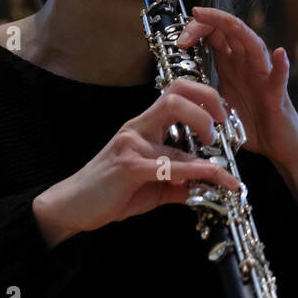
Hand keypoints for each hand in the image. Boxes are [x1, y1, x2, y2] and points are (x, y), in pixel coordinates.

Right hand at [32, 79, 239, 247]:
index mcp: (144, 126)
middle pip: (175, 95)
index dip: (204, 96)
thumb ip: (179, 183)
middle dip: (207, 105)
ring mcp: (131, 145)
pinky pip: (167, 165)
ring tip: (222, 169)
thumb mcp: (152, 185)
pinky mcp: (128, 167)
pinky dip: (194, 172)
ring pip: (173, 128)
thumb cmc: (111, 191)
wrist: (73, 206)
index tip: (224, 116)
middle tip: (222, 129)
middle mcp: (137, 127)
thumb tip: (209, 188)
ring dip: (205, 145)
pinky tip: (210, 180)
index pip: (176, 92)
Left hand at [174, 6, 297, 167]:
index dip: (197, 29)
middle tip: (193, 21)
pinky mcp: (276, 96)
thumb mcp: (217, 101)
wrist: (275, 144)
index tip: (181, 40)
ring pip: (254, 45)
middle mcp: (248, 64)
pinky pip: (280, 78)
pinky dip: (281, 66)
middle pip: (232, 30)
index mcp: (232, 64)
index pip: (215, 33)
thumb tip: (175, 83)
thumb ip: (202, 86)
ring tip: (225, 22)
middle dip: (211, 21)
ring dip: (239, 31)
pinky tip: (279, 54)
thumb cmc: (250, 122)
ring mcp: (263, 77)